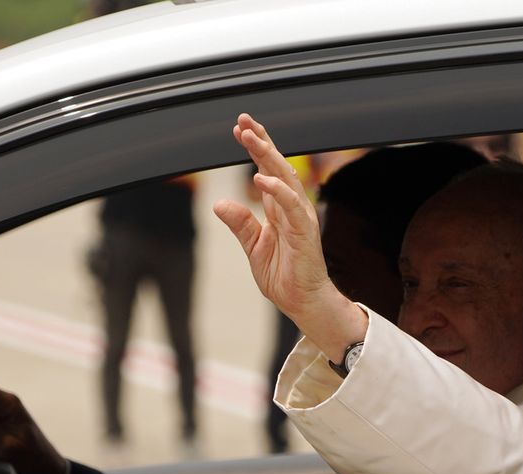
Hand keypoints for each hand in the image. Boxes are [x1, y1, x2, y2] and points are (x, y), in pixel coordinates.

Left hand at [213, 114, 366, 361]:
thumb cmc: (283, 276)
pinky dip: (278, 191)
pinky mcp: (304, 232)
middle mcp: (291, 207)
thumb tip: (218, 203)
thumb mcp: (253, 246)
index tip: (239, 129)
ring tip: (250, 138)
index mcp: (279, 208)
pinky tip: (262, 179)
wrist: (301, 302)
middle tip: (243, 121)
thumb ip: (240, 223)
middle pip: (277, 166)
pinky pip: (292, 206)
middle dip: (261, 142)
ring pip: (285, 178)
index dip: (256, 148)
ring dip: (268, 156)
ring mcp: (300, 217)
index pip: (267, 170)